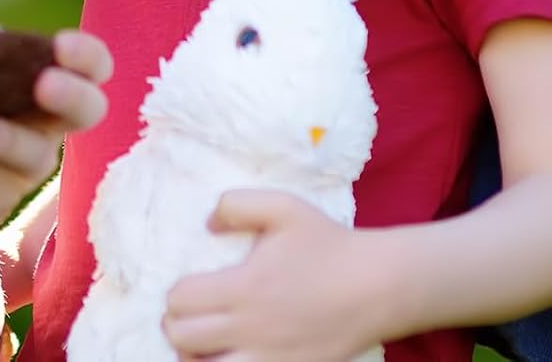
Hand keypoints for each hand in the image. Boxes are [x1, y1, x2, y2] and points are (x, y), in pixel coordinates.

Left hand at [0, 6, 110, 253]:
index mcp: (37, 79)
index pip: (87, 65)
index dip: (86, 55)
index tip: (63, 44)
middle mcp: (44, 122)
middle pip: (88, 110)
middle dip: (72, 94)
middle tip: (45, 84)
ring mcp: (25, 163)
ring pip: (35, 151)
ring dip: (8, 135)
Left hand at [162, 191, 381, 360]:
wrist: (377, 286)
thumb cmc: (328, 243)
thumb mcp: (282, 206)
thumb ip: (235, 205)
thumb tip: (206, 224)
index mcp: (244, 287)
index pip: (180, 302)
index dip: (174, 296)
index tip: (186, 291)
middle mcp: (251, 330)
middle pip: (183, 341)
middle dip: (176, 327)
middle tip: (189, 317)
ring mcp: (270, 360)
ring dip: (196, 360)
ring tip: (203, 347)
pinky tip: (229, 359)